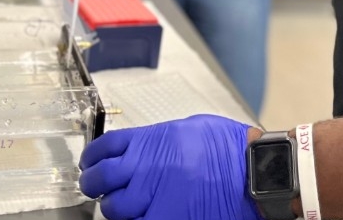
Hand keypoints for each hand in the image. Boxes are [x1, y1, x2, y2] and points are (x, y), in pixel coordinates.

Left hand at [80, 115, 260, 219]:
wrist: (251, 171)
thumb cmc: (228, 149)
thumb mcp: (187, 130)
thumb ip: (158, 142)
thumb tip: (139, 152)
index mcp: (150, 140)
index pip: (103, 149)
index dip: (91, 159)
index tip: (90, 164)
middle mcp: (145, 167)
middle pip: (99, 180)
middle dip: (94, 184)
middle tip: (96, 187)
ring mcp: (152, 196)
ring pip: (113, 208)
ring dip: (114, 209)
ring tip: (120, 207)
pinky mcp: (165, 217)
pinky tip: (135, 218)